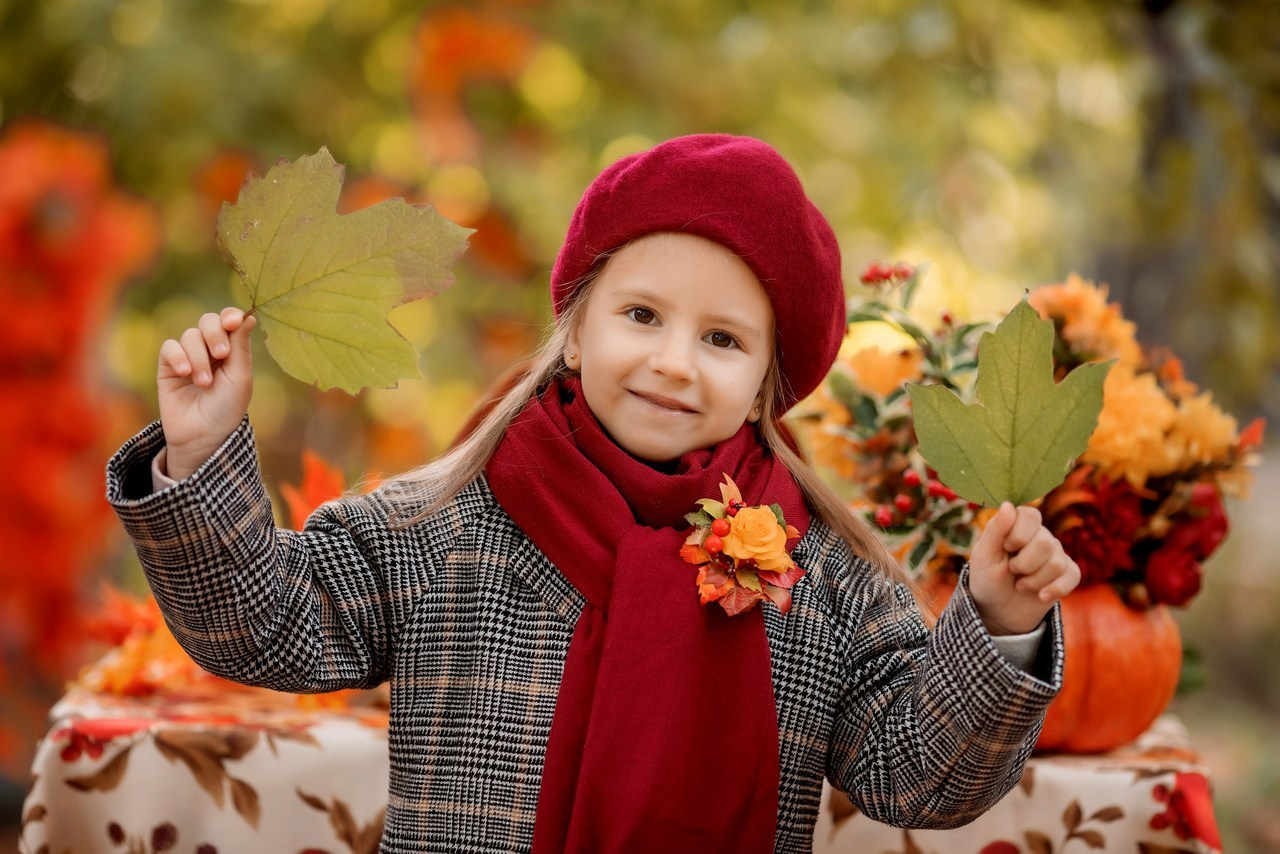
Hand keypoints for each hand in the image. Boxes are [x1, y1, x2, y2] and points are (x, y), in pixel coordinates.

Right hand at [157, 307, 255, 479]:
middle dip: (214, 334)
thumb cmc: (227, 408)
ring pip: (190, 336)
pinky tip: (185, 374)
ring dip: (199, 357)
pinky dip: (178, 357)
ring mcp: (188, 356)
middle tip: (221, 354)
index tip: (234, 322)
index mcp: (232, 350)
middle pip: (208, 321)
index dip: (230, 316)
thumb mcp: (240, 378)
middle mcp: (210, 349)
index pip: (230, 320)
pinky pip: (169, 347)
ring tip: (204, 383)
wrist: (203, 435)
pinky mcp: (168, 366)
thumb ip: (240, 346)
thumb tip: (248, 315)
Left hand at [967, 502, 1079, 634]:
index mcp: (1019, 526)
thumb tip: (1008, 504)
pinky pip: (1073, 575)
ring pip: (1057, 563)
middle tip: (1012, 571)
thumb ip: (995, 529)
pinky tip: (1040, 596)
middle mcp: (1041, 536)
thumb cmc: (987, 578)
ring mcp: (1056, 555)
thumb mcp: (983, 555)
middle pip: (1045, 542)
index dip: (1019, 533)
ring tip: (1020, 584)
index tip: (1006, 548)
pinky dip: (1054, 589)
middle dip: (1023, 564)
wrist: (997, 610)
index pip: (1031, 515)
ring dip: (1033, 580)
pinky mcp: (1067, 575)